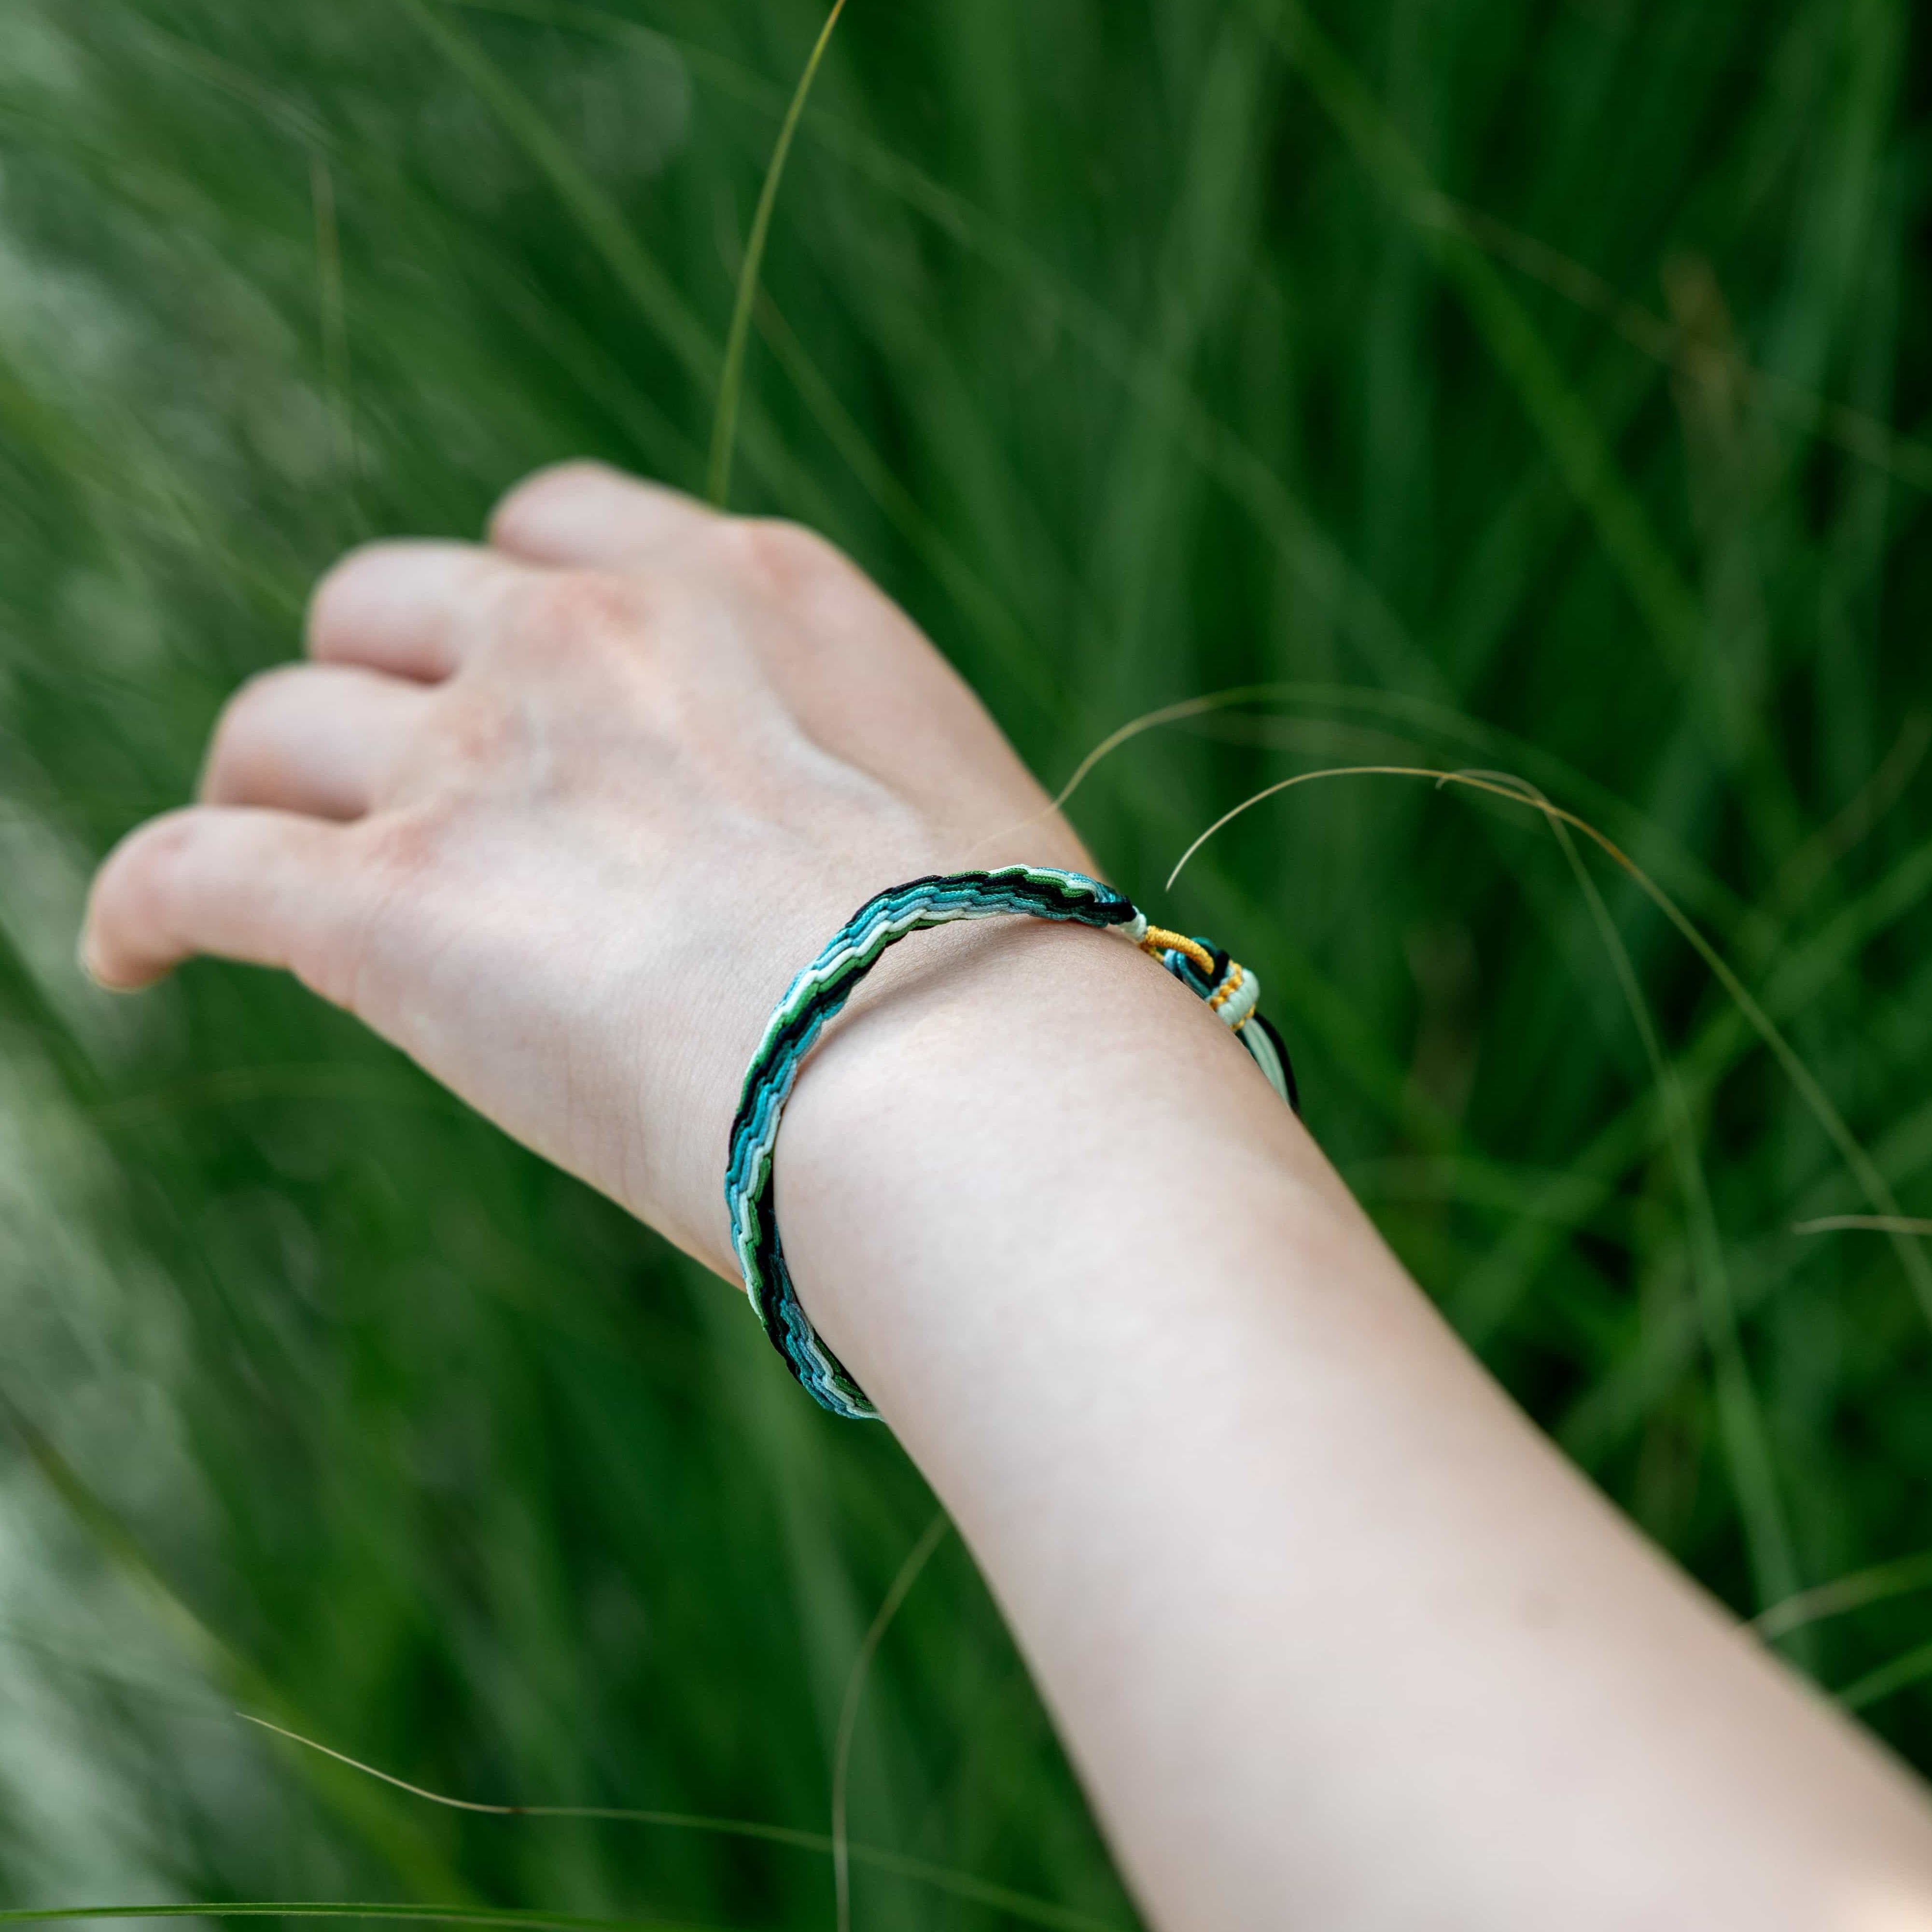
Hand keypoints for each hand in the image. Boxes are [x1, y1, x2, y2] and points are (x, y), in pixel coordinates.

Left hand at [81, 462, 1089, 1270]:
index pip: (556, 528)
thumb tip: (811, 876)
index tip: (502, 686)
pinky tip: (134, 959)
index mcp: (753, 590)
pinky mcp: (396, 901)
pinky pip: (193, 865)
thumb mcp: (949, 808)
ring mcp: (489, 756)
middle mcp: (602, 632)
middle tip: (383, 789)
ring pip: (278, 725)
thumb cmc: (1014, 990)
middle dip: (375, 687)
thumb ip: (839, 782)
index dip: (501, 605)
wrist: (974, 1080)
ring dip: (263, 790)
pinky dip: (144, 904)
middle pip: (391, 604)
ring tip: (268, 874)